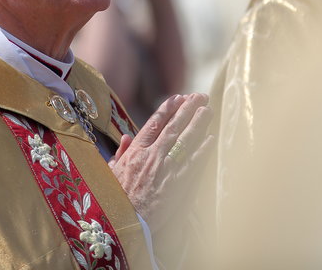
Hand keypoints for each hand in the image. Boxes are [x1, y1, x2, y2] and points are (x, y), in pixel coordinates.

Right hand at [108, 93, 213, 233]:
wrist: (124, 224)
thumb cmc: (115, 200)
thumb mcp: (110, 175)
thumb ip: (120, 155)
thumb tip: (126, 138)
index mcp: (135, 153)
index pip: (154, 125)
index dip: (167, 110)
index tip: (178, 98)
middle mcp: (152, 157)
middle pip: (173, 128)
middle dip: (187, 110)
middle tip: (199, 96)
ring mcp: (166, 170)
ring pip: (185, 141)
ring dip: (198, 124)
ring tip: (208, 110)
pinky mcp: (178, 185)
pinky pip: (193, 164)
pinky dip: (202, 150)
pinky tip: (211, 138)